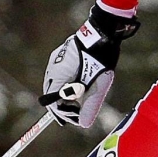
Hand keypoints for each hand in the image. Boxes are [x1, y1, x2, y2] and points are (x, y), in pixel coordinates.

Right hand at [41, 4, 138, 127]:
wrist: (104, 32)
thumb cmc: (101, 58)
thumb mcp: (99, 85)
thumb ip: (90, 105)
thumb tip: (84, 124)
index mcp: (58, 75)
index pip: (53, 102)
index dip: (64, 114)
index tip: (77, 119)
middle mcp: (53, 67)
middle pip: (54, 94)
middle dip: (66, 106)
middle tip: (79, 114)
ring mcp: (57, 60)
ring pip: (57, 85)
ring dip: (68, 96)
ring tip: (82, 100)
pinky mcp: (63, 56)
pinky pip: (62, 76)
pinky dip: (70, 85)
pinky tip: (81, 87)